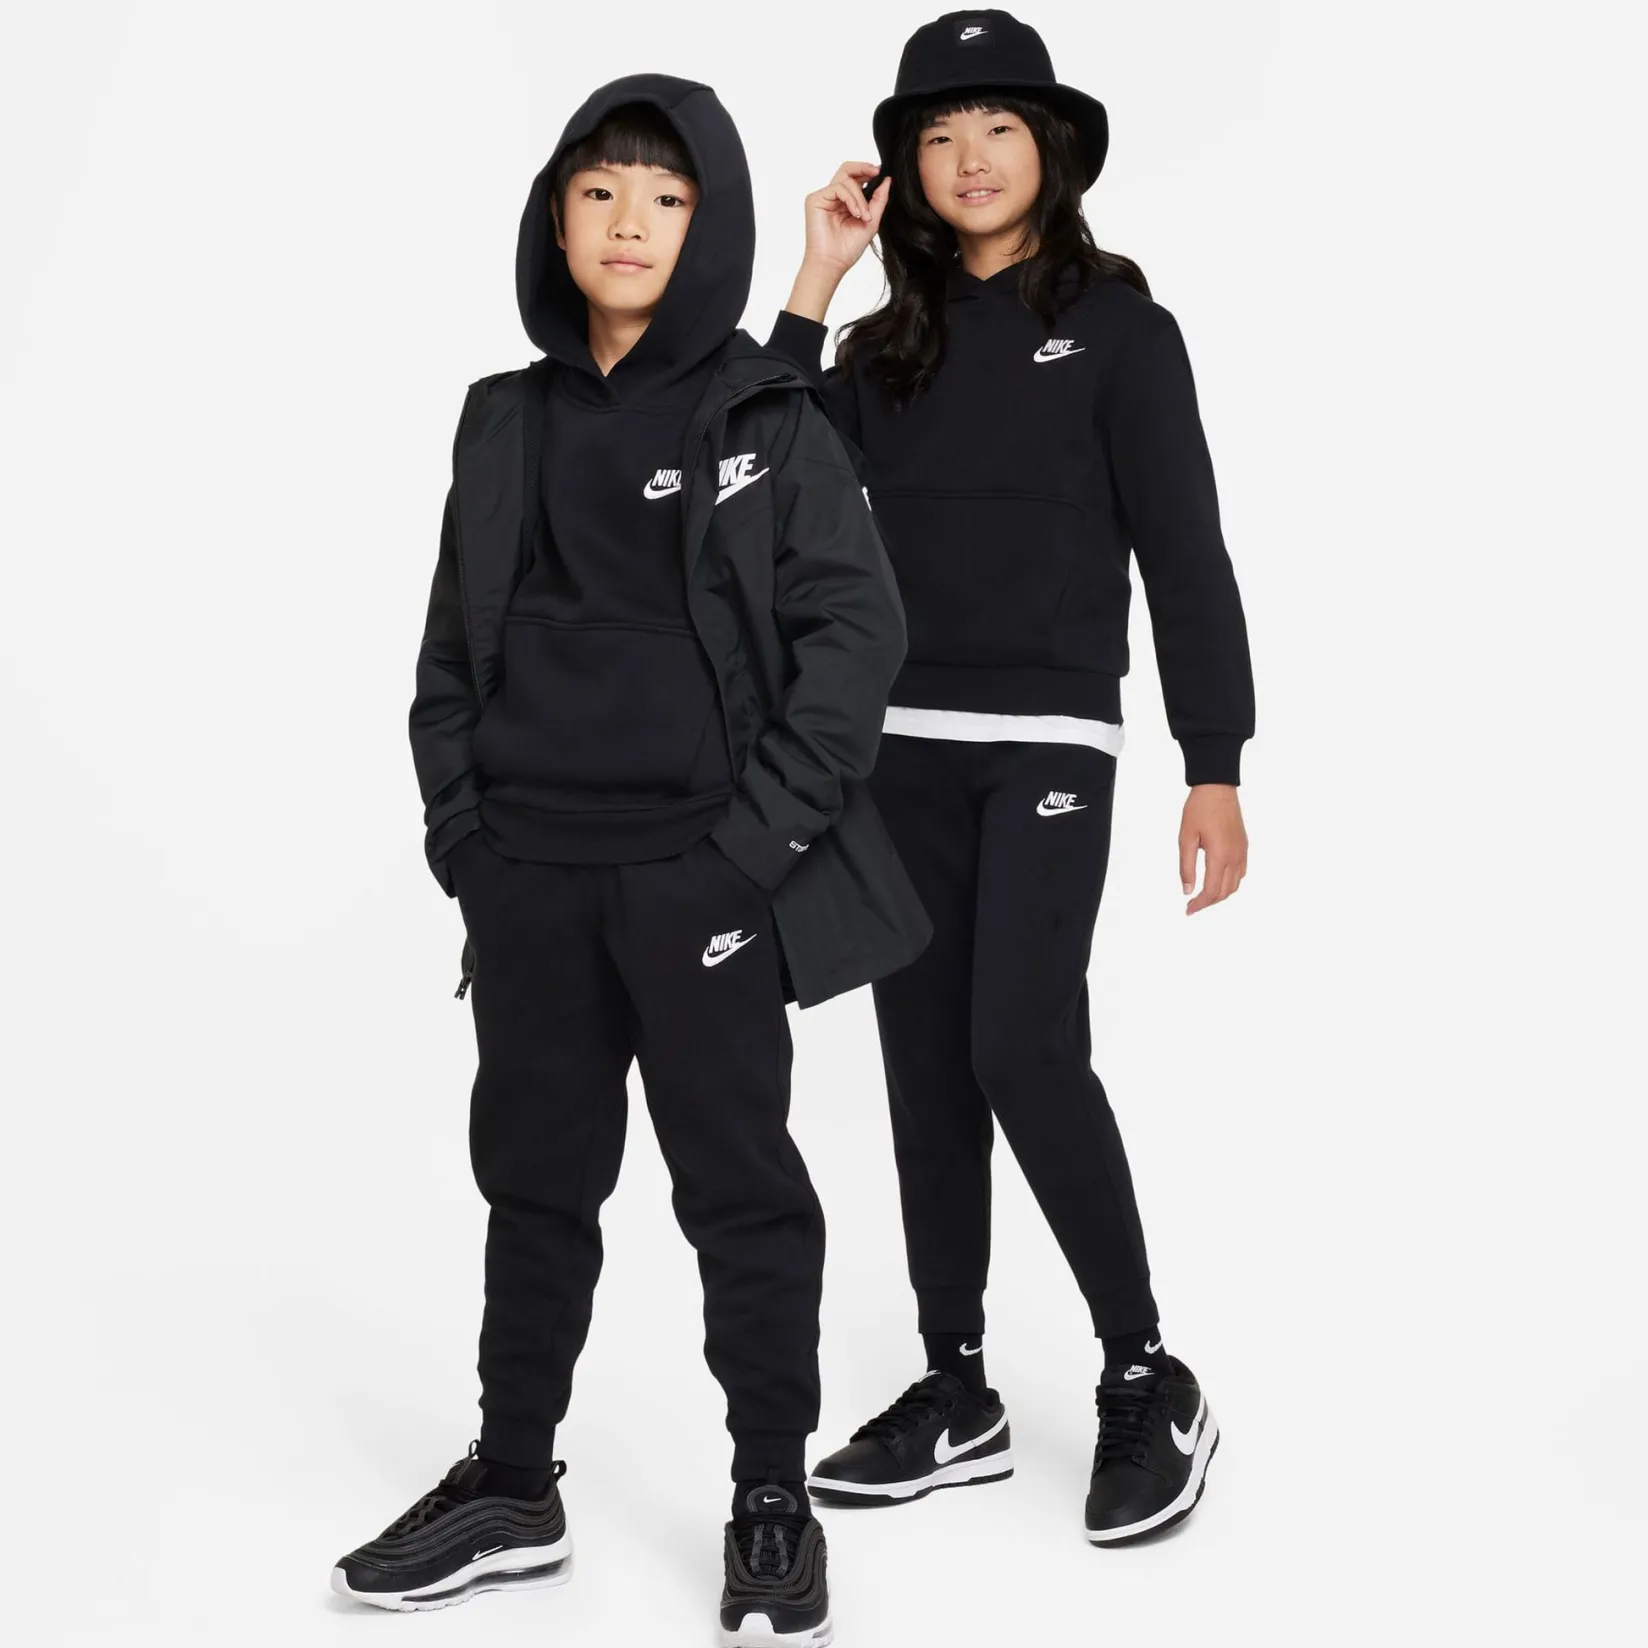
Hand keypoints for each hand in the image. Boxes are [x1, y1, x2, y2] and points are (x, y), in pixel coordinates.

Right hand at [803, 160, 889, 272]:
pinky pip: (838, 188)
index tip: (881, 172)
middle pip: (847, 169)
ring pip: (846, 180)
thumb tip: (887, 180)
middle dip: (863, 168)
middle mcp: (834, 197)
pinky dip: (851, 199)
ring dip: (860, 198)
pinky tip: (855, 213)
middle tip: (876, 171)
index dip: (867, 171)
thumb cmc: (848, 248)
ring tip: (864, 216)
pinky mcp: (815, 199)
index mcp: (845, 202)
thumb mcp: (872, 221)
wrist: (833, 263)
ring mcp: (824, 197)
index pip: (855, 178)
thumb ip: (879, 200)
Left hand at [1178, 786, 1247, 914]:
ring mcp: (1242, 852)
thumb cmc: (1199, 809)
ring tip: (1203, 896)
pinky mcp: (1244, 846)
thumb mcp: (1186, 838)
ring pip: (1234, 885)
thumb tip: (1187, 890)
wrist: (1218, 788)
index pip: (1211, 891)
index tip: (1188, 910)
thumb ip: (1186, 866)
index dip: (1199, 904)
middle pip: (1224, 892)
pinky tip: (1217, 881)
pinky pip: (1240, 873)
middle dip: (1208, 903)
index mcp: (1220, 855)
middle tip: (1192, 905)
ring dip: (1219, 895)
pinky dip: (1229, 883)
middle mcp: (1235, 856)